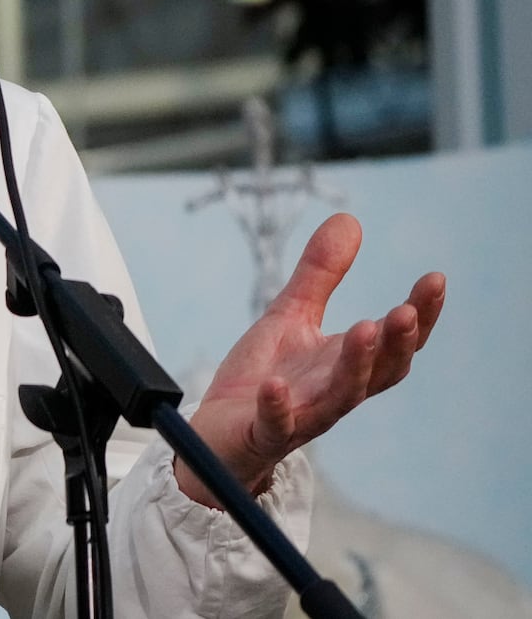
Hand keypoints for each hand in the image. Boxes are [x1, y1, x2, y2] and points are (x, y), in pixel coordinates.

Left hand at [176, 213, 444, 507]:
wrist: (219, 433)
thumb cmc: (264, 377)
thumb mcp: (290, 316)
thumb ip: (320, 275)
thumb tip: (350, 220)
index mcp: (346, 364)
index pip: (394, 342)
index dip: (420, 315)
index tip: (435, 279)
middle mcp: (333, 393)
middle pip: (380, 372)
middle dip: (396, 342)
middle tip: (406, 310)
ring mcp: (301, 415)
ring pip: (340, 397)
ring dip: (355, 365)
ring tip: (364, 329)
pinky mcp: (263, 433)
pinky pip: (275, 423)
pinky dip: (278, 406)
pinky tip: (275, 386)